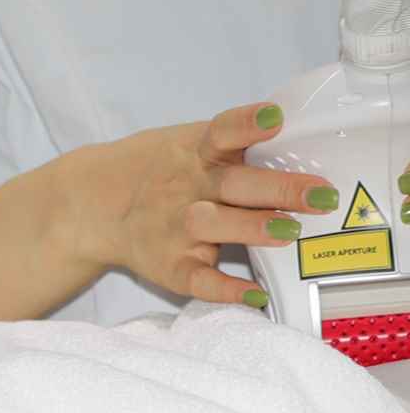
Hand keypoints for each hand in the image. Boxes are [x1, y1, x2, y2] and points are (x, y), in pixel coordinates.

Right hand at [61, 103, 333, 307]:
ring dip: (252, 228)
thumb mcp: (188, 145)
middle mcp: (188, 188)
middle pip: (234, 185)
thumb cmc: (161, 172)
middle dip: (278, 189)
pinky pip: (197, 279)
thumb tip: (309, 146)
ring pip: (214, 226)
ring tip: (290, 231)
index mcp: (196, 154)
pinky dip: (225, 289)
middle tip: (321, 194)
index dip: (248, 124)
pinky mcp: (169, 265)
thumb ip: (236, 146)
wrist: (92, 205)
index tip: (275, 117)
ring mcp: (176, 228)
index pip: (224, 132)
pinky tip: (255, 295)